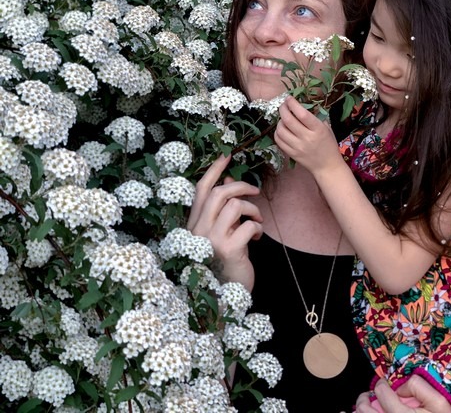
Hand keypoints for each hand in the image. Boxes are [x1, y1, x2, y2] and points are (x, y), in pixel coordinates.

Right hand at [186, 154, 262, 290]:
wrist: (225, 296)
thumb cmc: (224, 261)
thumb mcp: (220, 232)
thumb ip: (222, 210)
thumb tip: (227, 180)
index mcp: (193, 225)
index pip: (201, 190)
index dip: (214, 170)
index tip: (227, 155)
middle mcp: (197, 231)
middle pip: (220, 193)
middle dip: (241, 186)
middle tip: (256, 191)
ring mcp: (211, 240)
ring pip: (235, 205)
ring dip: (252, 209)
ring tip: (257, 220)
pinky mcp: (229, 249)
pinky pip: (248, 225)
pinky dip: (257, 228)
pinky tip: (256, 238)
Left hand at [274, 96, 341, 173]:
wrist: (327, 166)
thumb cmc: (329, 145)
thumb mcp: (327, 128)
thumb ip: (316, 116)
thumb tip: (302, 104)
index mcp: (318, 130)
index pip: (302, 114)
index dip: (293, 104)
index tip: (289, 98)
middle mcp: (307, 138)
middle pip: (288, 120)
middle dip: (283, 109)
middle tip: (283, 105)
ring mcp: (298, 147)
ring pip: (281, 130)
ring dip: (279, 121)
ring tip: (283, 119)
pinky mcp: (292, 154)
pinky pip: (279, 141)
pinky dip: (278, 132)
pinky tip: (282, 130)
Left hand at [355, 378, 450, 412]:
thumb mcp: (439, 402)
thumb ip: (419, 387)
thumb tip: (400, 388)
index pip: (382, 393)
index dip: (381, 385)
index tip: (383, 384)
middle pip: (364, 410)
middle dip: (363, 399)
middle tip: (367, 396)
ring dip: (359, 412)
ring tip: (363, 408)